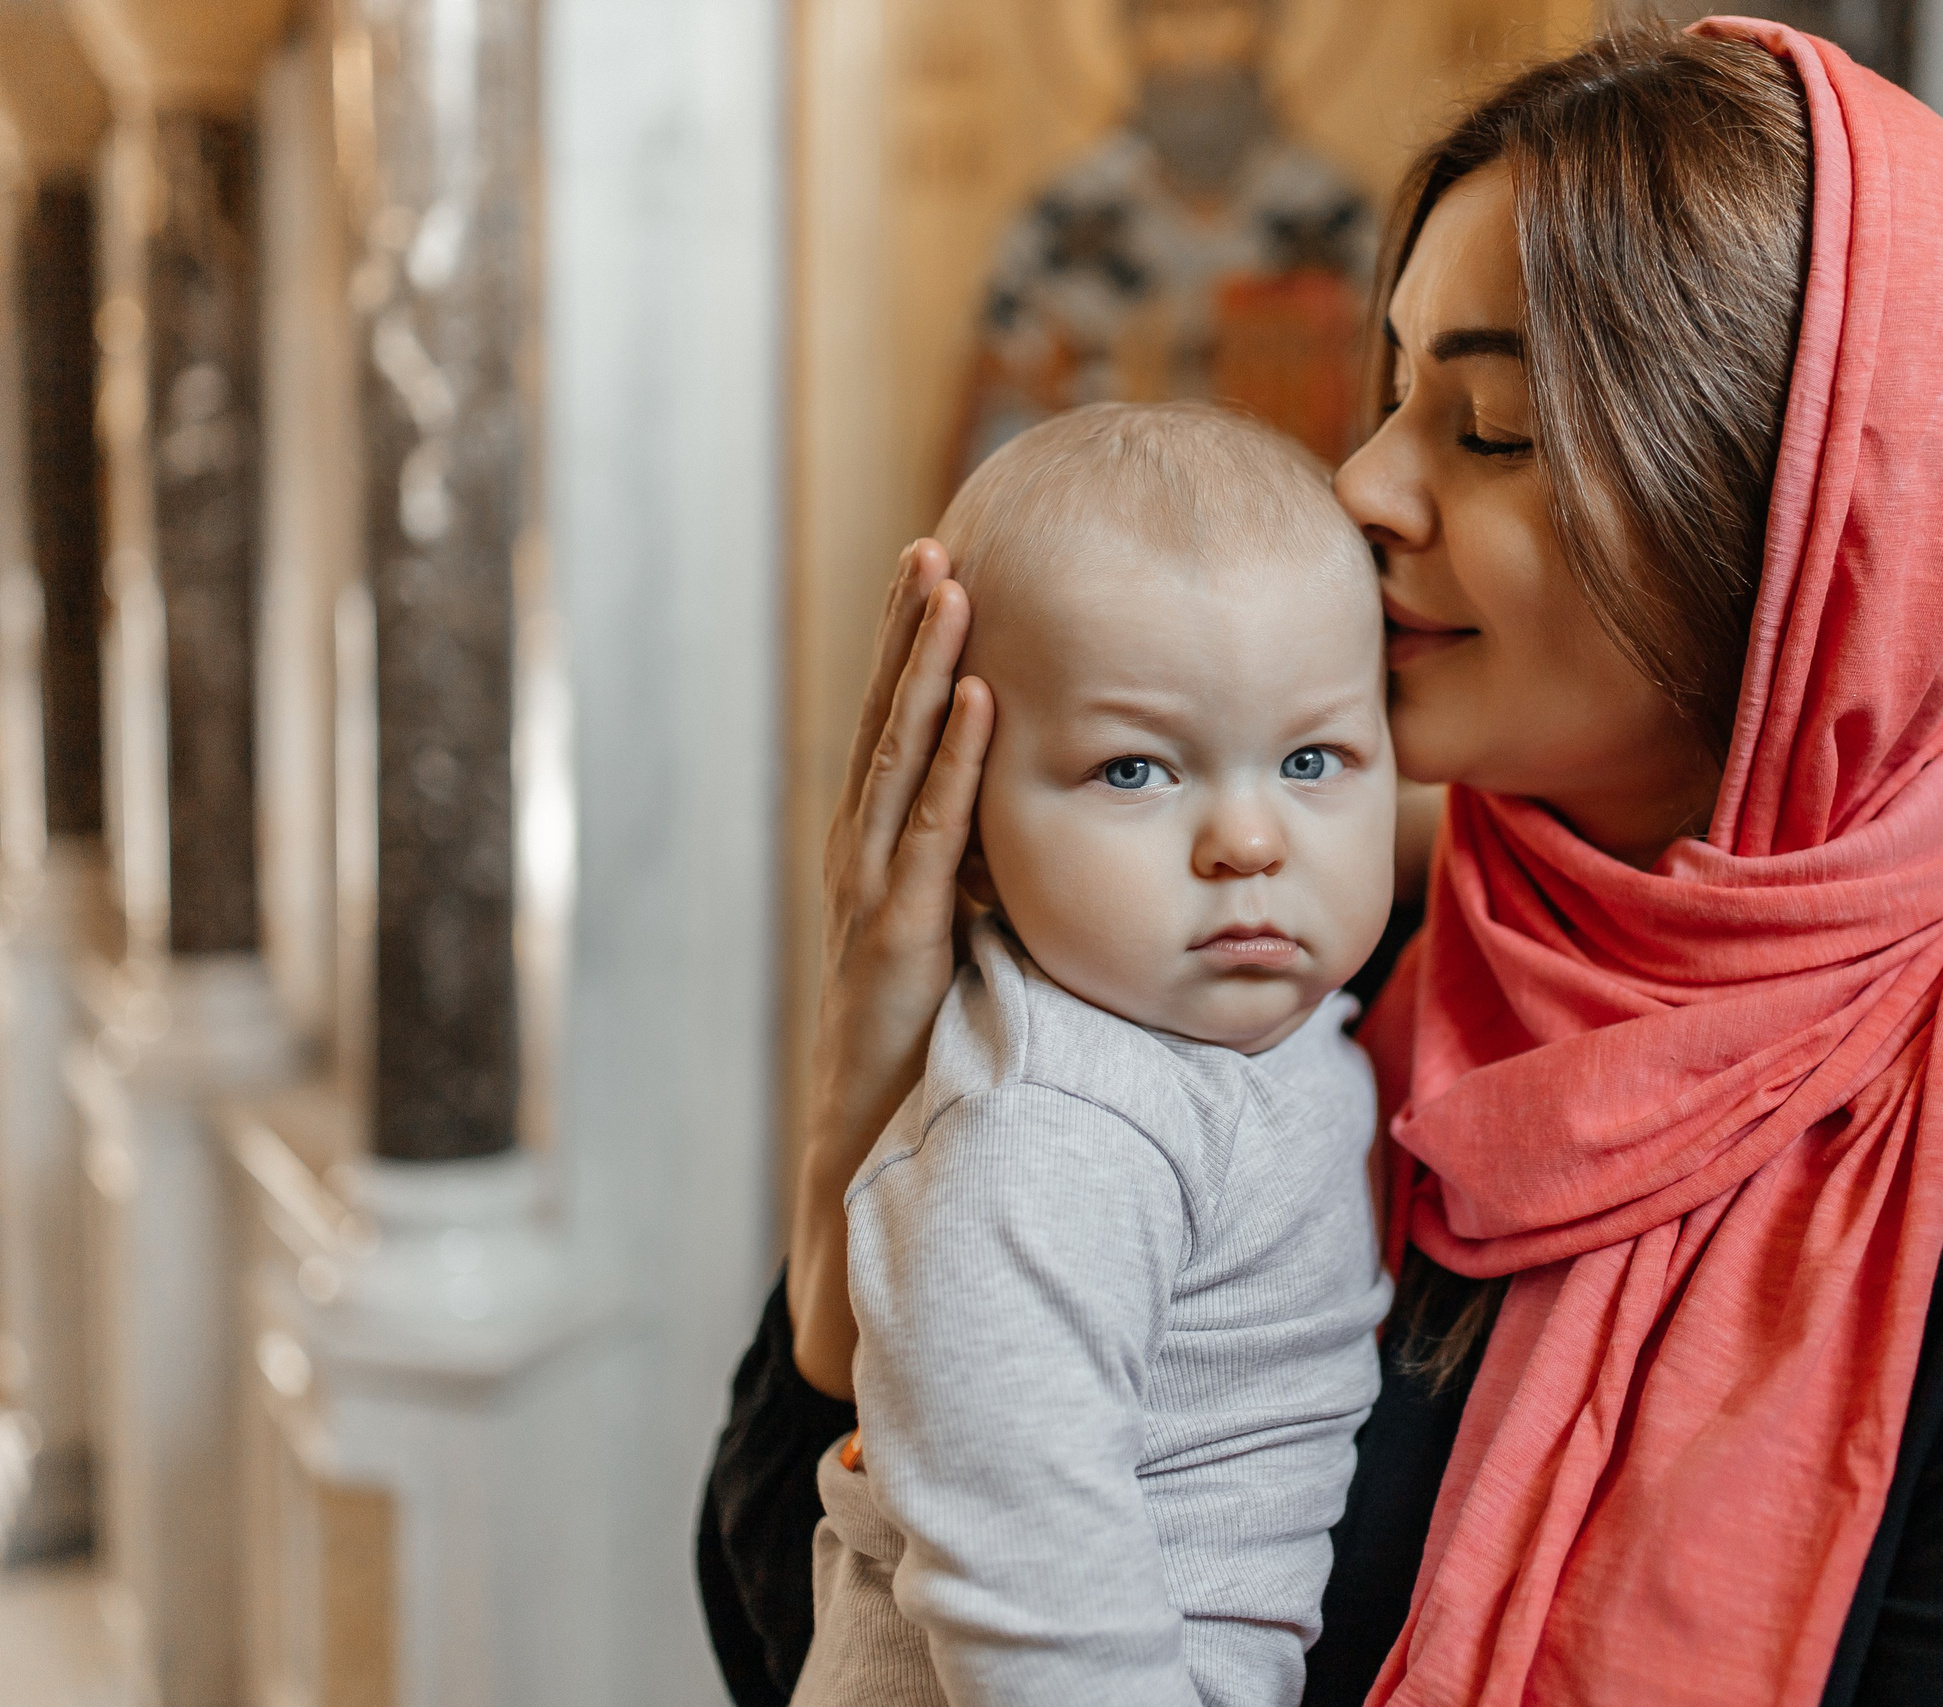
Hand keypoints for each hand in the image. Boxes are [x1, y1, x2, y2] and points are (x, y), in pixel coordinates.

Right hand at [789, 539, 993, 1397]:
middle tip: (938, 539)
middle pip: (888, 733)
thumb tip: (1065, 852)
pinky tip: (974, 703)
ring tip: (947, 583)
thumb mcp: (978, 976)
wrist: (881, 1194)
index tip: (950, 572)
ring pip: (895, 768)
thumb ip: (1003, 911)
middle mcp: (871, 877)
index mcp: (893, 876)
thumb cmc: (937, 1086)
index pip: (905, 748)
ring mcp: (873, 913)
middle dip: (912, 637)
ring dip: (922, 674)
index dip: (924, 663)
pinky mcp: (893, 956)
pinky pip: (923, 846)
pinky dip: (945, 771)